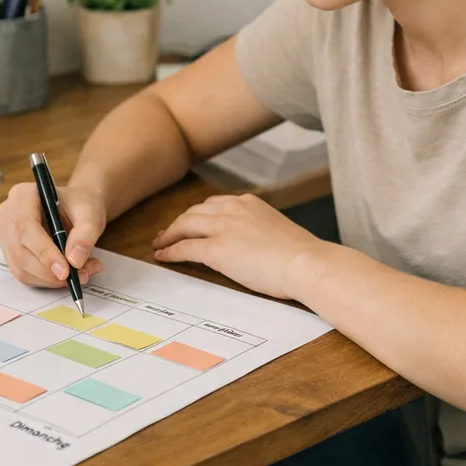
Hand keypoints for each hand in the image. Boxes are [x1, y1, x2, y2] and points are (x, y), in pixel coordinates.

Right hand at [0, 182, 105, 287]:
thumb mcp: (90, 214)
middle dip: (50, 271)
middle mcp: (7, 215)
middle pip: (20, 251)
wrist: (76, 209)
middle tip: (80, 276)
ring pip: (21, 267)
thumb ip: (85, 235)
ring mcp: (5, 236)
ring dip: (52, 279)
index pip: (25, 227)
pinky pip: (24, 275)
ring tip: (82, 273)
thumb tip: (75, 260)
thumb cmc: (79, 206)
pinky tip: (68, 275)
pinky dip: (48, 281)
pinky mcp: (10, 254)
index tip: (65, 271)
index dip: (44, 252)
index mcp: (22, 195)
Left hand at [152, 194, 321, 299]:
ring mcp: (222, 228)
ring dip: (169, 235)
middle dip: (178, 223)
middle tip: (166, 232)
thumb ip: (258, 230)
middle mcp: (232, 209)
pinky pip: (185, 248)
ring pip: (184, 226)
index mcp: (247, 203)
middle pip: (194, 212)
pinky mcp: (216, 249)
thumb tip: (252, 244)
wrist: (305, 263)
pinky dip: (170, 251)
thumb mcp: (276, 230)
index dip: (197, 214)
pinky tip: (163, 256)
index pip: (213, 205)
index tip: (189, 221)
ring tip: (160, 243)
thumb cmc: (300, 255)